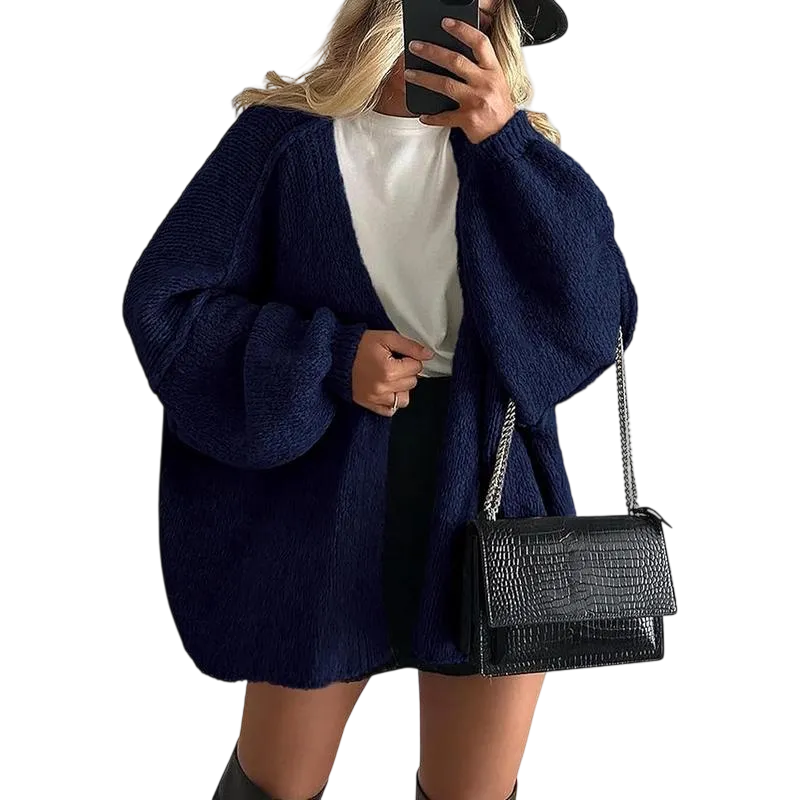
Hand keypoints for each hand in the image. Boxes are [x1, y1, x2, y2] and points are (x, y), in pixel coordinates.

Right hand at [351, 330, 434, 416]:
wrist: (336, 356)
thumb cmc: (361, 345)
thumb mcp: (386, 338)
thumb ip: (410, 346)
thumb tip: (429, 355)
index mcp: (389, 370)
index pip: (416, 367)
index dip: (411, 358)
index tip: (399, 355)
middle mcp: (384, 387)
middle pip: (412, 382)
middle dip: (407, 372)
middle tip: (393, 364)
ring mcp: (376, 399)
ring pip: (405, 399)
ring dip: (402, 388)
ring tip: (391, 378)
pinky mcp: (369, 405)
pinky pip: (391, 410)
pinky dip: (392, 401)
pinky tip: (387, 390)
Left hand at [404, 16, 515, 143]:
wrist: (505, 134)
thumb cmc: (498, 107)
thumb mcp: (496, 81)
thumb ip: (480, 68)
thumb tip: (452, 55)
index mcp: (493, 70)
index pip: (479, 43)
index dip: (462, 30)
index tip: (446, 23)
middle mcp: (485, 83)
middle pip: (455, 61)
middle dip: (432, 52)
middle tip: (416, 47)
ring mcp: (476, 101)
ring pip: (445, 84)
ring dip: (424, 78)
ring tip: (409, 74)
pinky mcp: (468, 120)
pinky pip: (445, 116)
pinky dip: (432, 117)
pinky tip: (423, 115)